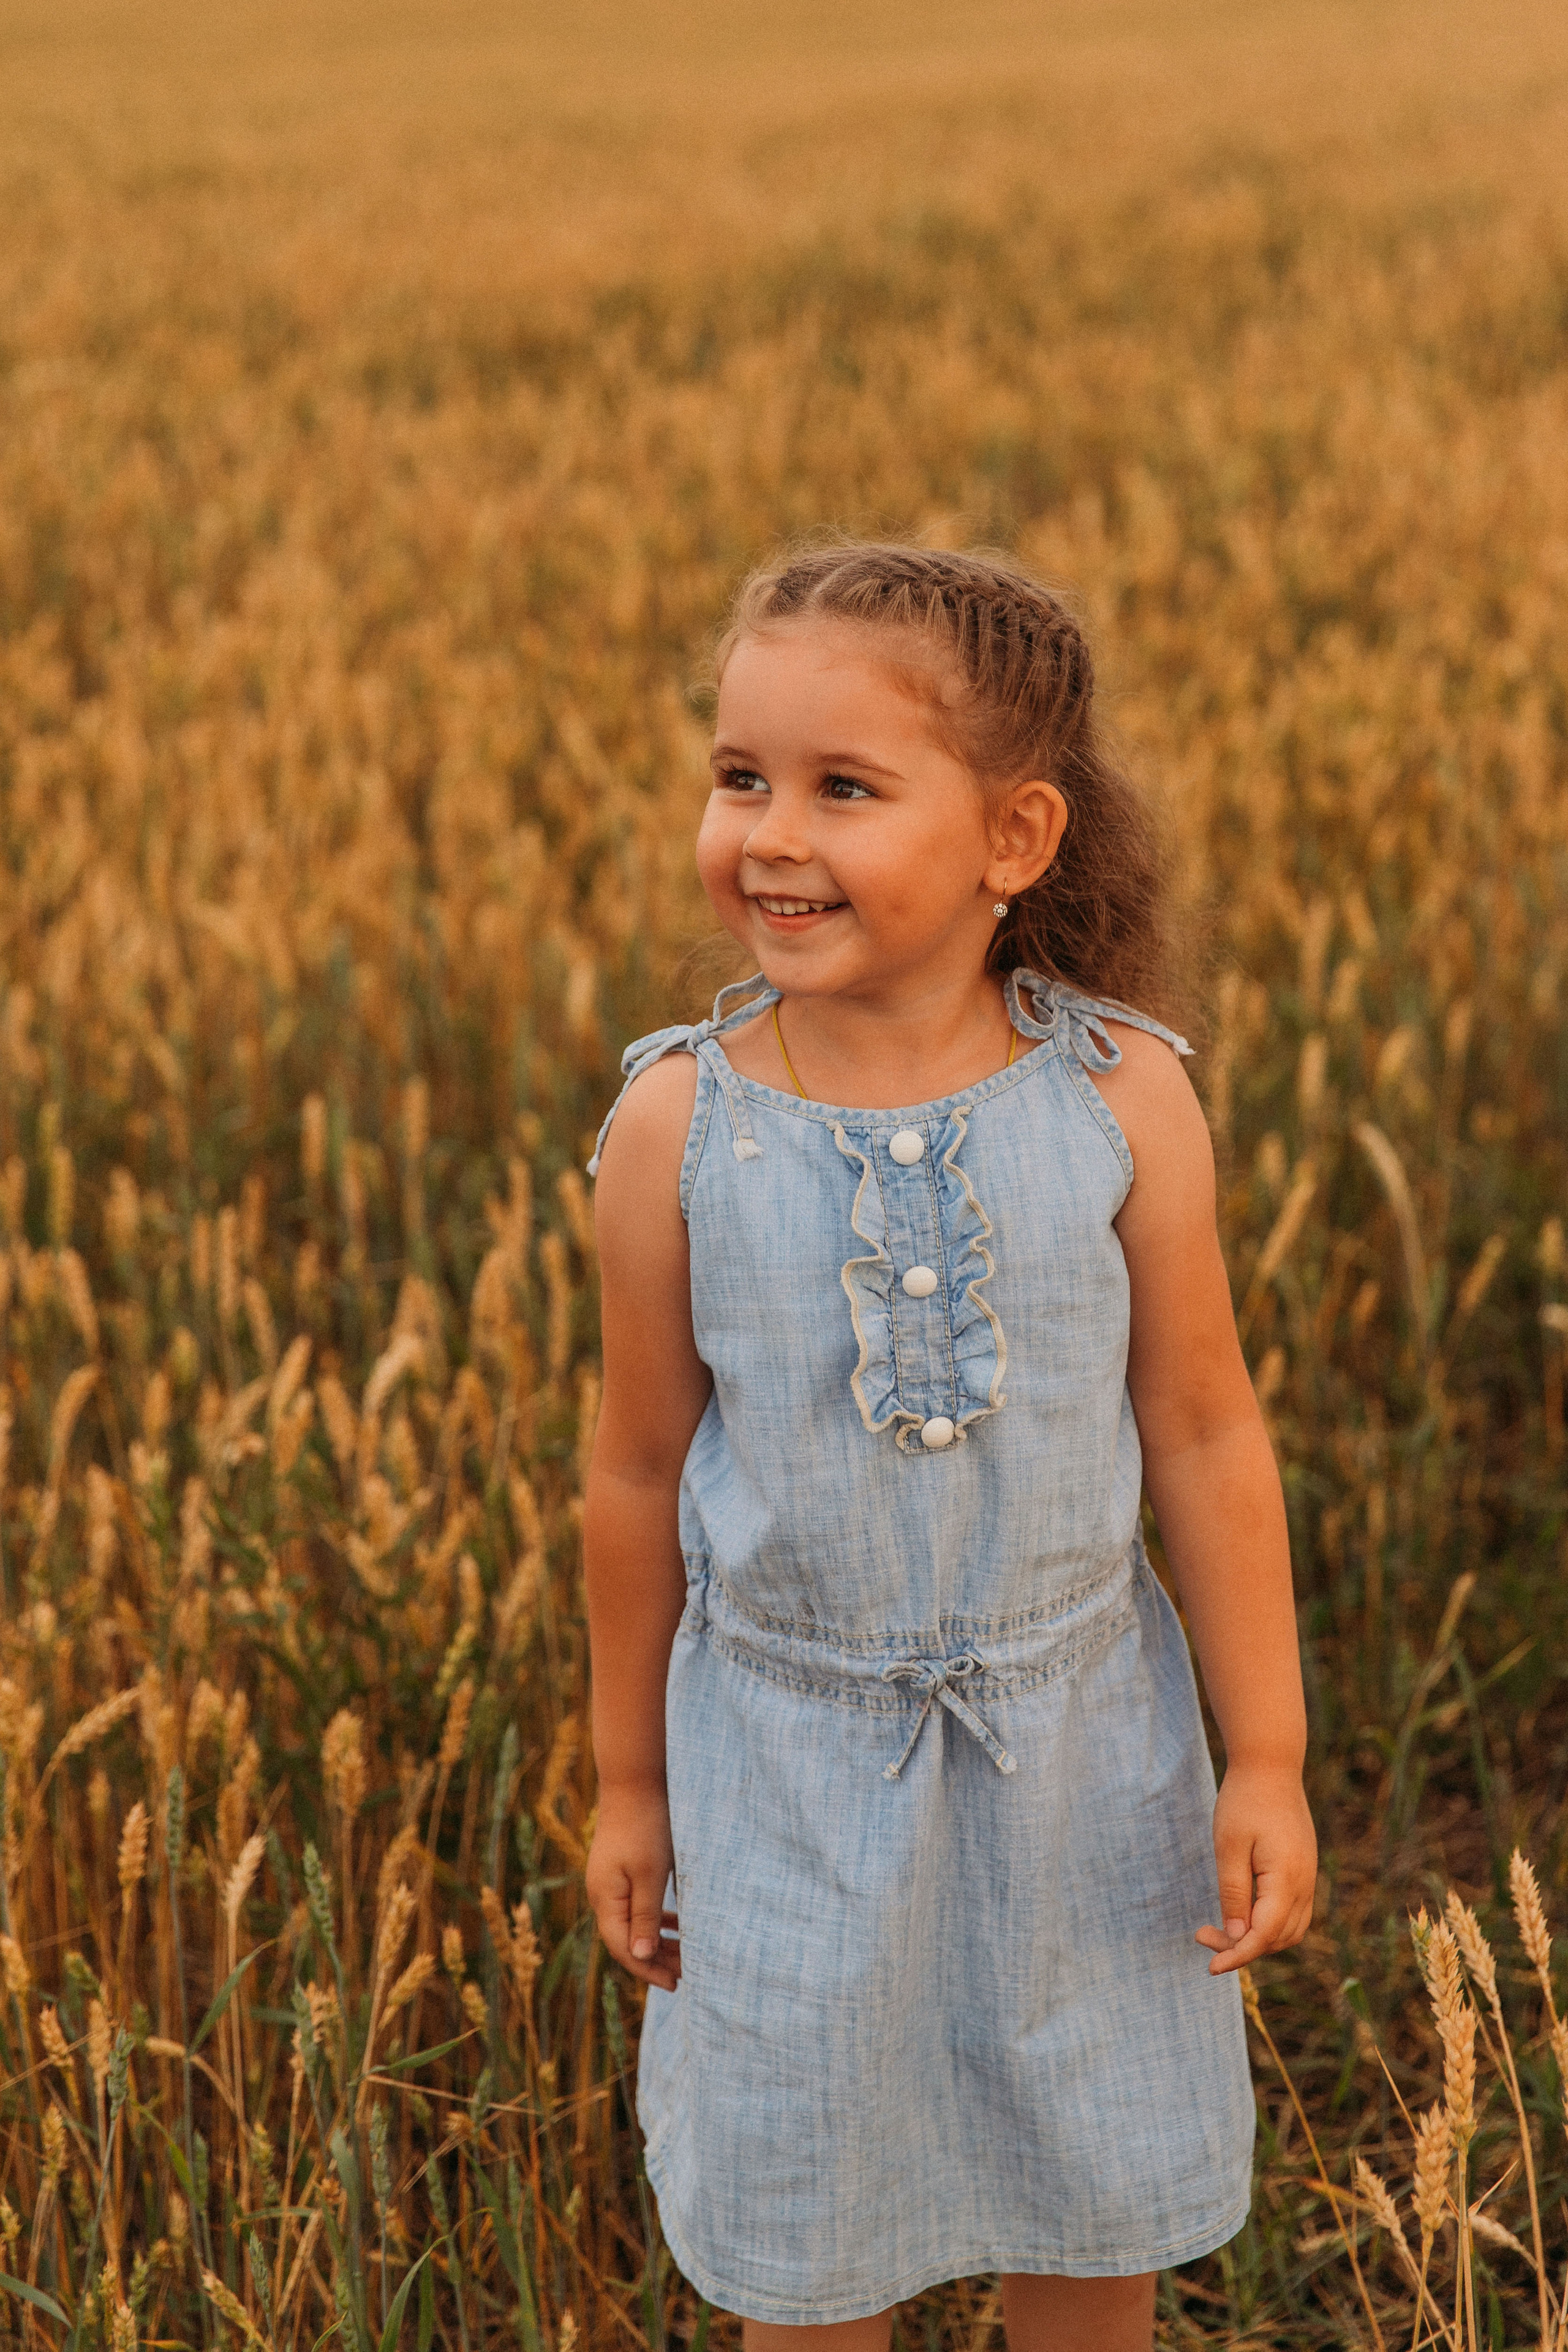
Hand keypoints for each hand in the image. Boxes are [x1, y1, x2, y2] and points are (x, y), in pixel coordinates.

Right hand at [585, 1782, 680, 1991]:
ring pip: (634, 1923)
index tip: (676, 1983)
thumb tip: (640, 1957)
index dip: (649, 1969)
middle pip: (627, 1939)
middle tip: (688, 1974)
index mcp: (606, 1899)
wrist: (635, 1780)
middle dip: (656, 1959)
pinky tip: (676, 1923)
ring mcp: (611, 1881)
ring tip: (687, 1954)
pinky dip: (656, 1918)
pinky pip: (637, 1905)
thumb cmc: (646, 1826)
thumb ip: (644, 1916)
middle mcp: (603, 1894)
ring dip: (659, 1940)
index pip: (623, 1948)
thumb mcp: (650, 1874)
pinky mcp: (622, 1869)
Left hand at [1195, 1761, 1315, 1975]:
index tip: (1210, 1969)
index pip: (1264, 1936)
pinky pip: (1293, 1913)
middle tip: (1203, 1934)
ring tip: (1220, 1929)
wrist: (1271, 1766)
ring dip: (1258, 1939)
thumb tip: (1238, 1938)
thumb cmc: (1244, 1802)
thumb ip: (1234, 1893)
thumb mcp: (1229, 1846)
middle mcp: (1304, 1884)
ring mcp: (1308, 1878)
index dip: (1237, 1956)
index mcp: (1287, 1880)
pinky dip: (1270, 1924)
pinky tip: (1243, 1914)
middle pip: (1278, 1939)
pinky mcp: (1304, 1871)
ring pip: (1290, 1930)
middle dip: (1242, 1948)